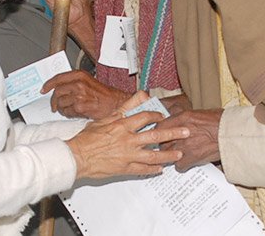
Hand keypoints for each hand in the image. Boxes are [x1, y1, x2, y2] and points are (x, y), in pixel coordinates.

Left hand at [41, 70, 130, 118]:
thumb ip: (74, 82)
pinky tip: (74, 112)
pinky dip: (67, 113)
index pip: (58, 78)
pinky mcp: (80, 107)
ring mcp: (78, 96)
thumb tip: (60, 87)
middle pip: (57, 91)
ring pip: (60, 103)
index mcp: (80, 75)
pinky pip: (66, 112)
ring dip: (61, 108)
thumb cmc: (104, 94)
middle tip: (54, 105)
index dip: (48, 84)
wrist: (115, 104)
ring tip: (67, 109)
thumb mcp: (89, 81)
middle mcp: (78, 84)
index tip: (44, 89)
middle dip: (54, 100)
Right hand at [66, 92, 189, 178]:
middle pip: (156, 136)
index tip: (164, 117)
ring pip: (153, 155)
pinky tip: (160, 169)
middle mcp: (128, 140)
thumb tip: (140, 94)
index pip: (146, 117)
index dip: (157, 116)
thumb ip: (125, 107)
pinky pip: (143, 170)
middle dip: (173, 133)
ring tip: (178, 154)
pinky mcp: (124, 168)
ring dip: (168, 155)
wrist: (77, 157)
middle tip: (186, 132)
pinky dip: (152, 170)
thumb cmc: (88, 138)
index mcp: (122, 125)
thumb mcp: (106, 118)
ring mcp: (127, 155)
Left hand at [155, 109, 222, 171]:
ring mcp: (186, 146)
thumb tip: (175, 123)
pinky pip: (179, 166)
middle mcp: (181, 132)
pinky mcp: (193, 158)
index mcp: (182, 118)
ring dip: (171, 155)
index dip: (159, 131)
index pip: (160, 126)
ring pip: (167, 154)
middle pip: (161, 141)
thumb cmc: (219, 120)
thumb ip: (184, 119)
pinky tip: (186, 162)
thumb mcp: (198, 113)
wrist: (232, 133)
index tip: (160, 134)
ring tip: (176, 154)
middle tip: (167, 145)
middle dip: (163, 144)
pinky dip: (181, 165)